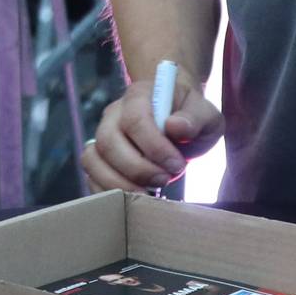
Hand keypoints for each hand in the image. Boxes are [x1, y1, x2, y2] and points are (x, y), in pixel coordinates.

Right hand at [82, 73, 224, 192]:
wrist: (178, 121)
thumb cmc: (191, 118)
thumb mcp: (205, 114)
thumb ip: (195, 118)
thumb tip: (175, 126)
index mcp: (139, 96)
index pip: (134, 120)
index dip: (154, 147)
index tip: (177, 165)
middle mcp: (114, 113)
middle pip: (108, 142)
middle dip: (137, 169)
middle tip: (165, 180)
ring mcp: (102, 135)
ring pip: (93, 160)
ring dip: (119, 183)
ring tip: (148, 193)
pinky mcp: (99, 158)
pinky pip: (90, 176)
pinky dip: (108, 191)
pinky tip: (133, 198)